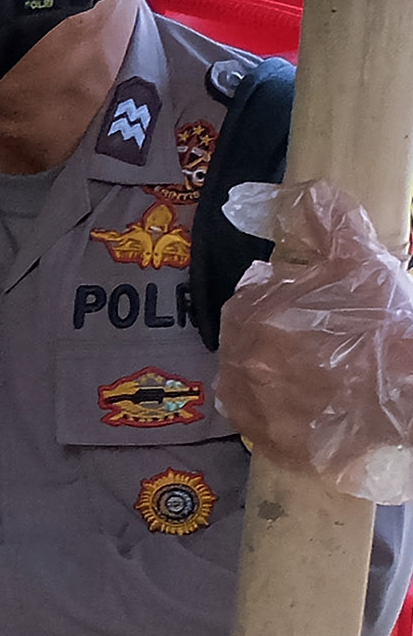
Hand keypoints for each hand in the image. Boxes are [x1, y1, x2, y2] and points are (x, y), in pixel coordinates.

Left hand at [215, 178, 412, 502]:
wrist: (412, 389)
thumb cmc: (386, 320)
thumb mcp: (359, 258)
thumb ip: (323, 219)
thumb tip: (292, 190)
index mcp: (251, 316)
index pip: (250, 300)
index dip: (282, 299)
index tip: (314, 306)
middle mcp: (240, 364)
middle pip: (248, 342)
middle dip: (276, 335)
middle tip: (322, 338)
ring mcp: (253, 409)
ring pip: (250, 383)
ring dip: (272, 374)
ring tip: (317, 371)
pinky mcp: (271, 445)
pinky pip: (262, 425)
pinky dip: (277, 413)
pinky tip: (308, 403)